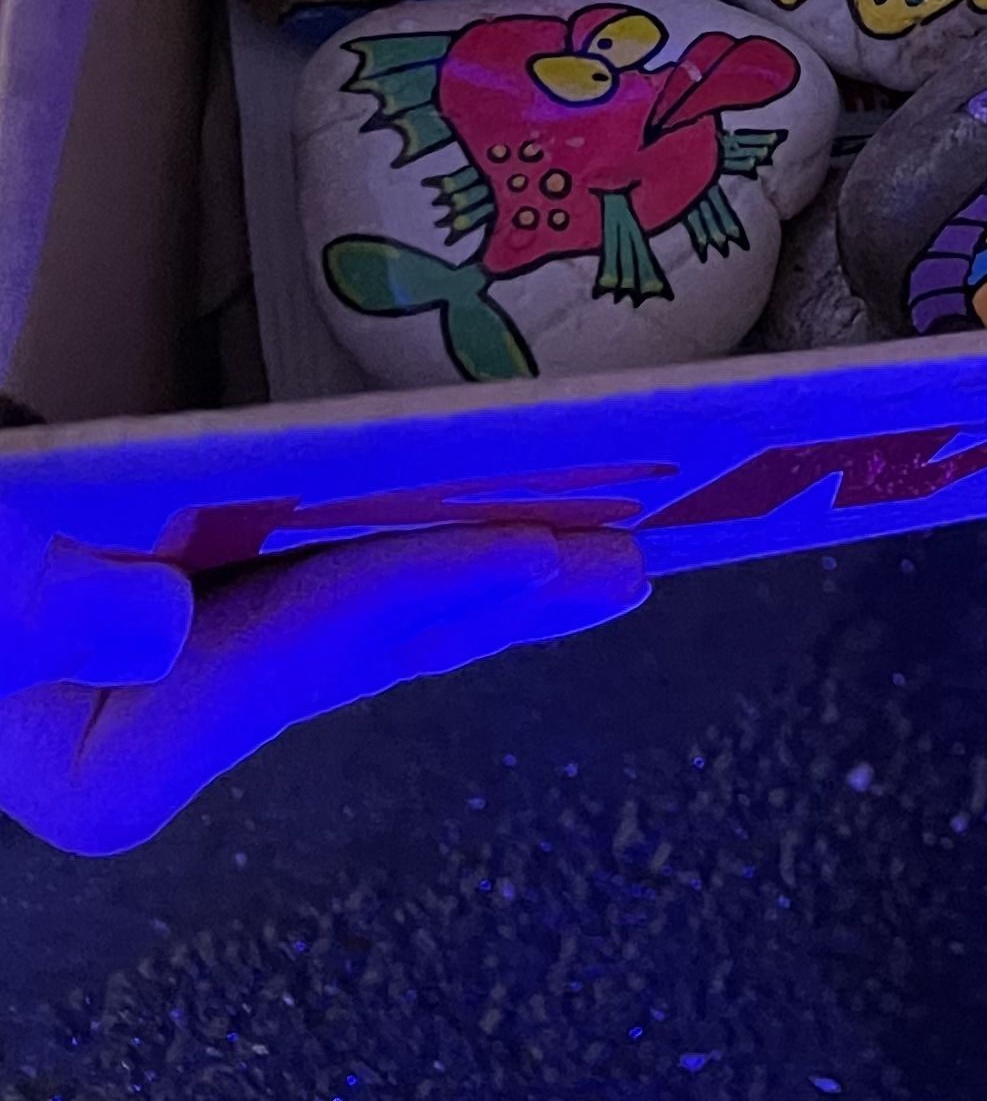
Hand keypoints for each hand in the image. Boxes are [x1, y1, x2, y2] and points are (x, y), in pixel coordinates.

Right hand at [0, 516, 643, 855]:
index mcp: (101, 759)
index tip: (523, 549)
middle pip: (359, 661)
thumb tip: (156, 625)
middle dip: (497, 602)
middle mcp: (166, 735)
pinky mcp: (217, 616)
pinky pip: (346, 585)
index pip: (281, 665)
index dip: (411, 596)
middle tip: (623, 561)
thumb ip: (36, 606)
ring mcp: (197, 676)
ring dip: (493, 583)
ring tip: (606, 552)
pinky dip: (429, 549)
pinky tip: (514, 530)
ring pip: (373, 633)